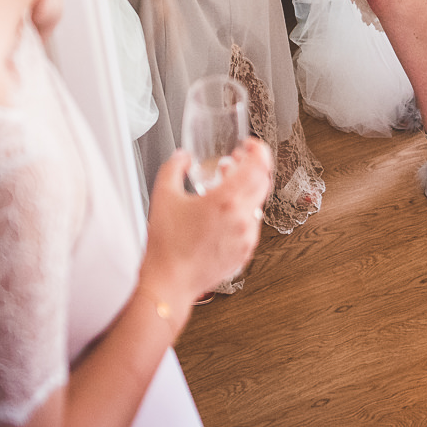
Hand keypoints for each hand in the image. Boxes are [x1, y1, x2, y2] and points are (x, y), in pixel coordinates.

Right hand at [139, 141, 273, 306]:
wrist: (170, 281)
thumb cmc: (166, 245)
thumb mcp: (163, 195)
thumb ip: (174, 167)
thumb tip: (183, 156)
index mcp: (226, 201)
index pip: (258, 167)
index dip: (258, 151)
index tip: (250, 145)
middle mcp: (242, 219)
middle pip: (263, 183)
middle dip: (251, 167)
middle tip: (236, 161)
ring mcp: (247, 237)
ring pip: (257, 204)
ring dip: (246, 190)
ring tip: (225, 186)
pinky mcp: (245, 251)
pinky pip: (252, 224)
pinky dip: (242, 212)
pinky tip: (224, 212)